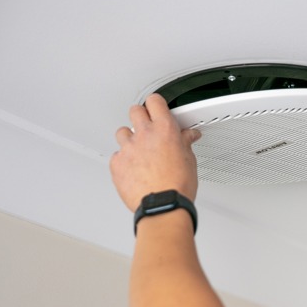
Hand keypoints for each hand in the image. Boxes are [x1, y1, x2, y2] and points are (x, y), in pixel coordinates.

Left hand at [110, 94, 201, 210]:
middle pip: (135, 110)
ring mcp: (128, 148)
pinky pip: (116, 155)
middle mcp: (144, 134)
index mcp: (164, 129)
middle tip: (147, 128)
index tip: (157, 109)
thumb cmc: (178, 185)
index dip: (155, 104)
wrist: (163, 205)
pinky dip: (123, 160)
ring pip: (122, 131)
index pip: (154, 101)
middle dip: (141, 116)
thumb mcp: (189, 160)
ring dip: (130, 138)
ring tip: (139, 151)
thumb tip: (188, 136)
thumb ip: (185, 143)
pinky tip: (133, 168)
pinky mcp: (116, 163)